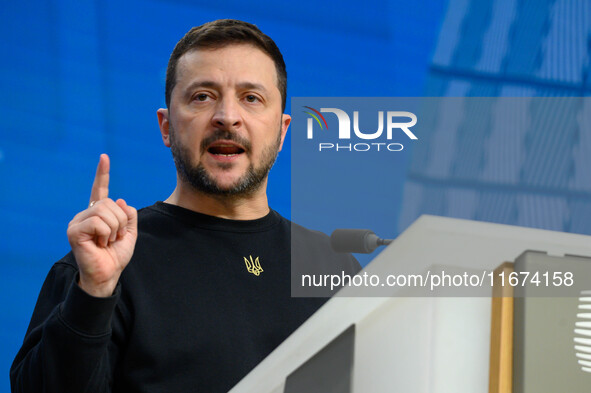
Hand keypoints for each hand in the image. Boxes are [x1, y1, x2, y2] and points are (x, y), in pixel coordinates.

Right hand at [67, 154, 137, 296]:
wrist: (108, 274)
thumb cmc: (116, 255)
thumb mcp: (130, 232)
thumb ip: (128, 215)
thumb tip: (119, 200)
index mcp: (98, 213)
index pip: (101, 190)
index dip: (103, 174)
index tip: (104, 157)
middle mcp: (86, 214)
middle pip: (110, 203)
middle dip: (120, 222)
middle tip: (113, 238)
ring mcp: (78, 222)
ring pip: (105, 211)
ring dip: (114, 229)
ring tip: (106, 241)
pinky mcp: (74, 231)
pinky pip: (98, 222)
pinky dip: (106, 234)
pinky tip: (99, 244)